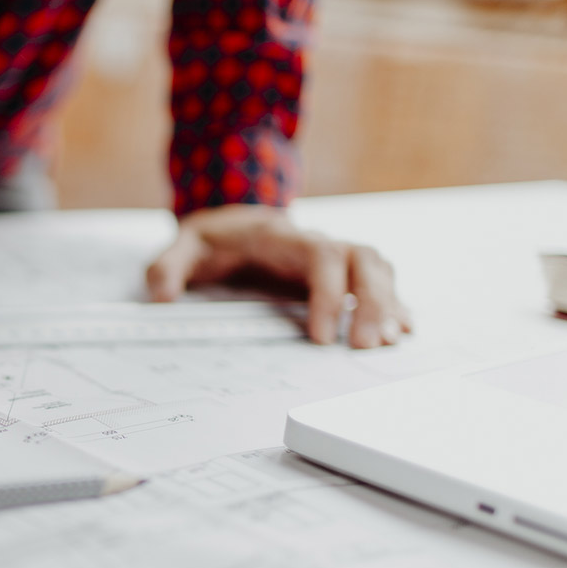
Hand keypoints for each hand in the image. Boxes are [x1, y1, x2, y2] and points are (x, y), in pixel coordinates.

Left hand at [146, 204, 411, 347]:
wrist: (229, 221)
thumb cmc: (210, 238)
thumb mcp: (182, 245)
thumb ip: (167, 267)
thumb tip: (161, 296)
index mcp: (281, 236)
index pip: (321, 255)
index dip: (329, 292)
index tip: (321, 334)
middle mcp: (315, 243)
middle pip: (363, 259)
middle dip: (372, 301)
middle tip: (367, 346)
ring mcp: (331, 256)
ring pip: (377, 267)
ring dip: (389, 302)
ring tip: (391, 342)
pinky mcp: (338, 274)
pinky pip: (377, 281)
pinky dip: (394, 302)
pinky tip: (405, 328)